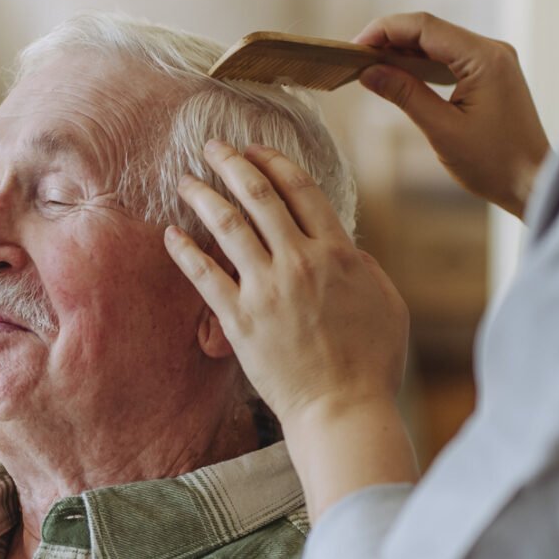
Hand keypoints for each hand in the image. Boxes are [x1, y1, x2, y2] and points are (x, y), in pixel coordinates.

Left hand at [166, 142, 417, 517]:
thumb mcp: (388, 305)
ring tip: (186, 180)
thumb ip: (368, 270)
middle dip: (232, 164)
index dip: (275, 162)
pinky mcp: (239, 320)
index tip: (255, 149)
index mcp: (339, 253)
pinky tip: (170, 234)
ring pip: (228, 226)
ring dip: (203, 196)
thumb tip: (349, 249)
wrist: (342, 411)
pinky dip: (184, 250)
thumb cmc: (372, 365)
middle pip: (260, 196)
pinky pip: (204, 275)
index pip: (302, 190)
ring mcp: (267, 289)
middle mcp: (300, 261)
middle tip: (212, 147)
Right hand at [355, 12, 551, 219]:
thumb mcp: (442, 131)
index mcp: (485, 58)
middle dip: (391, 38)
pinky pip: (450, 57)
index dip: (385, 30)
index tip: (354, 46)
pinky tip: (400, 73)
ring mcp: (494, 60)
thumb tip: (368, 72)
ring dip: (404, 50)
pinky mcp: (492, 73)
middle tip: (355, 57)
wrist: (533, 183)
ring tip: (371, 65)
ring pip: (439, 42)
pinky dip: (422, 62)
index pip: (425, 27)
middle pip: (431, 29)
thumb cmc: (495, 164)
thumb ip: (405, 95)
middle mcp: (493, 50)